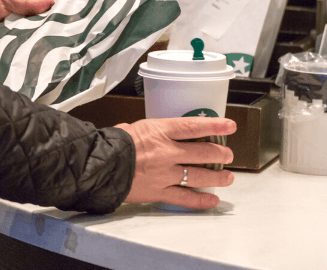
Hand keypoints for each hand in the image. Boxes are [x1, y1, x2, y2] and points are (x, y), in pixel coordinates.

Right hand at [115, 117, 235, 209]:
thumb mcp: (135, 127)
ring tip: (228, 177)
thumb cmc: (113, 145)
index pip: (195, 126)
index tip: (230, 126)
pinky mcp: (159, 192)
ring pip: (199, 176)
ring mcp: (164, 174)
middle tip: (228, 154)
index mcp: (161, 131)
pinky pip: (185, 198)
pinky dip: (201, 201)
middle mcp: (167, 152)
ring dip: (218, 177)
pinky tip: (213, 200)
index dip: (215, 126)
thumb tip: (159, 132)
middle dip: (220, 154)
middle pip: (203, 153)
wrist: (97, 166)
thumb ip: (154, 131)